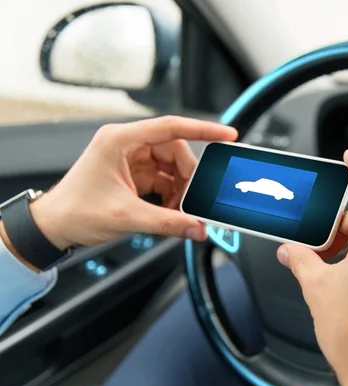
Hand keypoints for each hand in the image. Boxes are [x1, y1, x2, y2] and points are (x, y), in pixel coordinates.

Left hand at [29, 116, 236, 249]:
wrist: (53, 225)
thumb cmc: (74, 211)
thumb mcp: (126, 217)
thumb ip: (167, 222)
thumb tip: (197, 228)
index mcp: (120, 140)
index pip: (170, 127)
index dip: (202, 129)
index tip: (226, 134)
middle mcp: (126, 144)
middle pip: (175, 150)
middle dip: (188, 175)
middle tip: (194, 198)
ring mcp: (130, 158)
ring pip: (171, 165)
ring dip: (181, 187)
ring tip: (179, 209)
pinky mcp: (133, 173)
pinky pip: (164, 178)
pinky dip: (172, 194)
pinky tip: (171, 209)